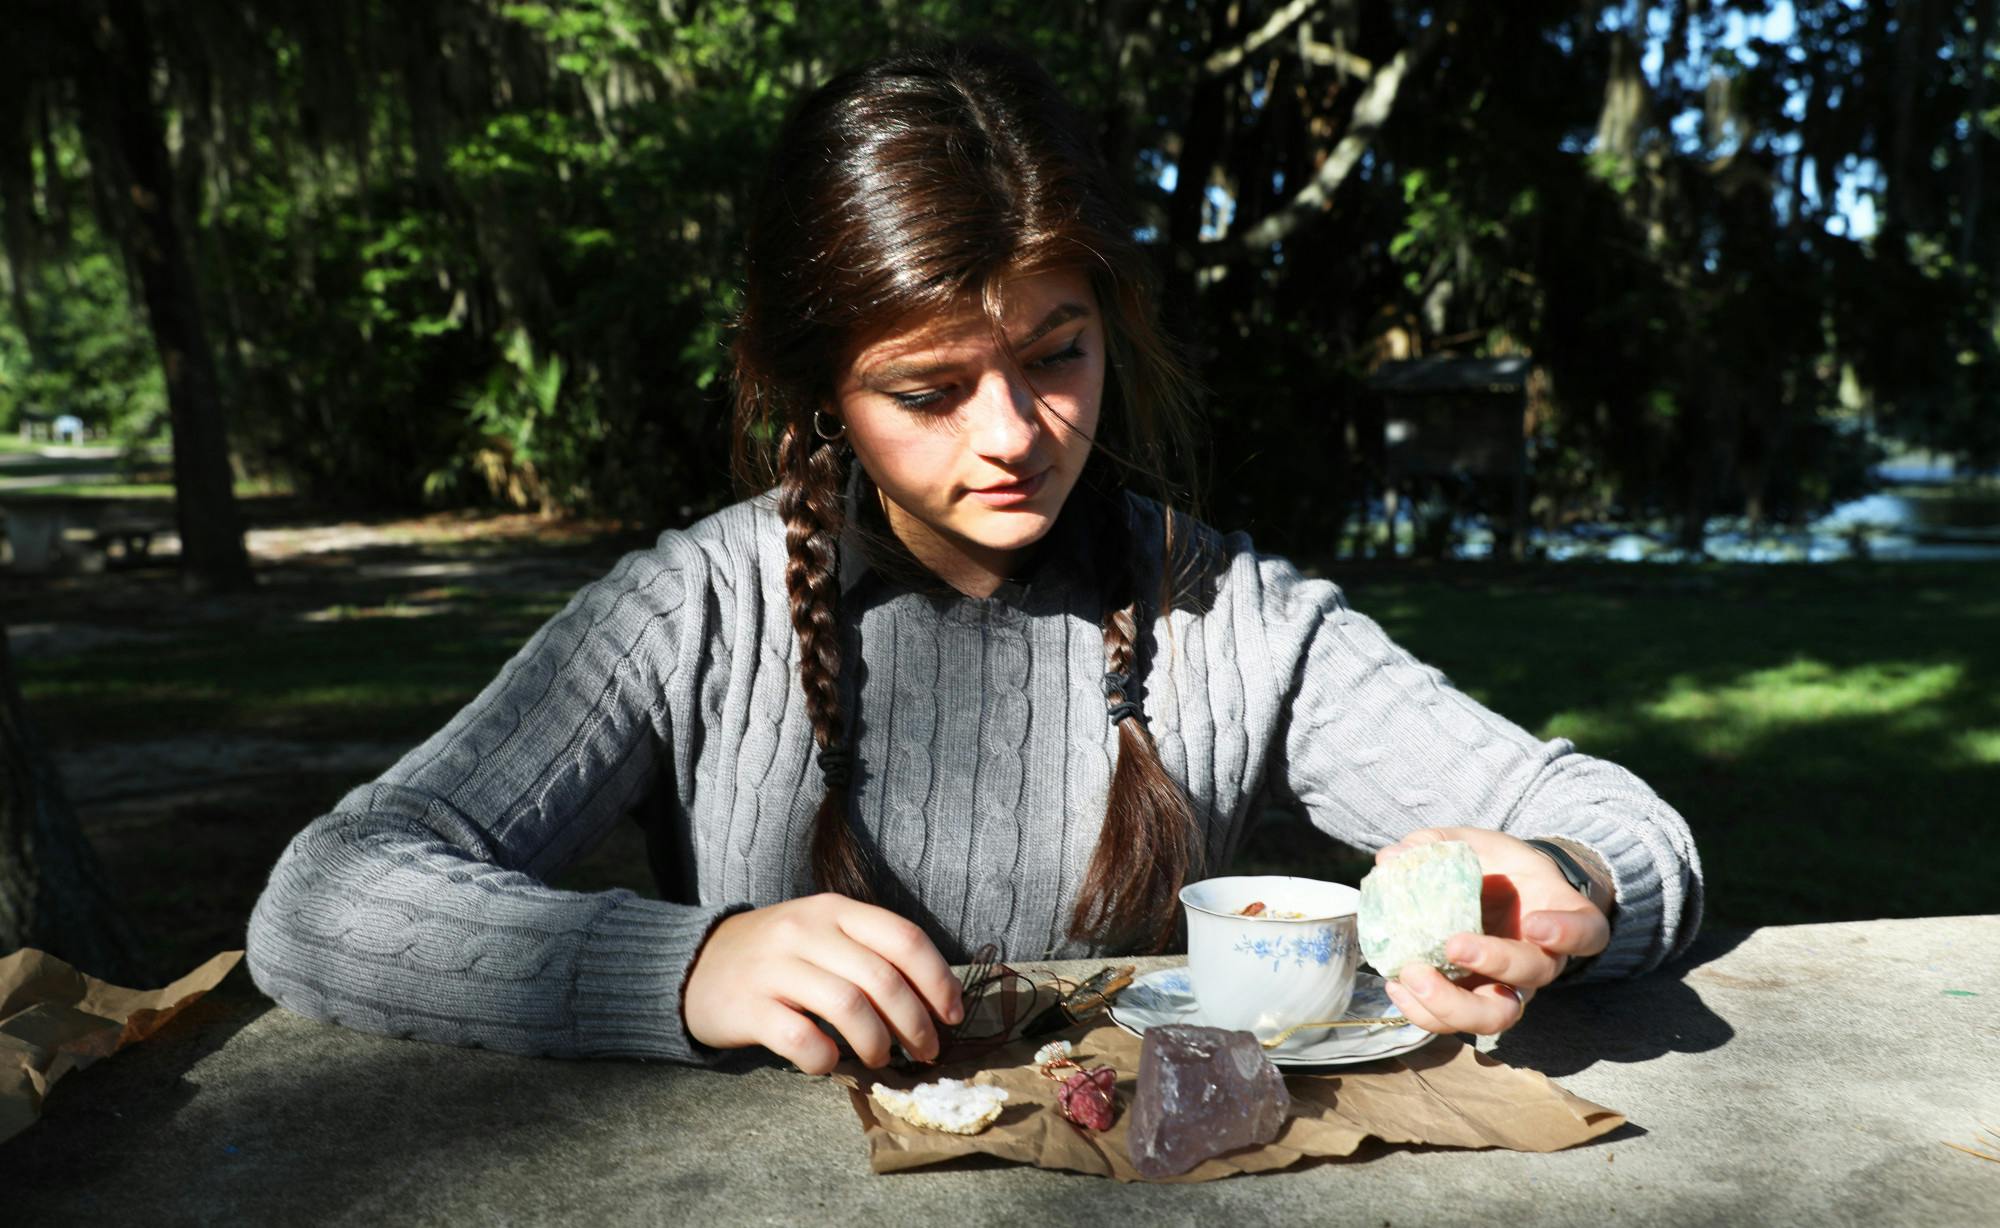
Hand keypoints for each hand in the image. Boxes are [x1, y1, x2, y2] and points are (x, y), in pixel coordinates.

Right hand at [682, 893, 964, 1073]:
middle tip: (926, 1052)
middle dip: (916, 1023)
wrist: (695, 966)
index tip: (952, 1016)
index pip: (903, 938)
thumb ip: (871, 953)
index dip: (937, 981)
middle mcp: (806, 932)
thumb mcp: (822, 934)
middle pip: (882, 979)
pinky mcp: (749, 1007)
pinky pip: (801, 1039)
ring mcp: (775, 968)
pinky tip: (828, 1064)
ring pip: (848, 1007)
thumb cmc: (778, 956)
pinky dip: (825, 1059)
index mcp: (834, 910)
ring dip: (877, 1043)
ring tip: (881, 1060)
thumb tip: (935, 1002)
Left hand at [1374, 827, 1610, 1035]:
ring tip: (1411, 974)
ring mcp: (1508, 986)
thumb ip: (1439, 845)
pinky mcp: (1474, 1000)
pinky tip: (1396, 984)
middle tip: (1452, 945)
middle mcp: (1541, 958)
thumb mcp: (1475, 845)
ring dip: (1451, 1003)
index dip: (1568, 933)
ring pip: (1495, 1016)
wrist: (1492, 897)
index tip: (1534, 923)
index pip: (1587, 931)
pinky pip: (1455, 1021)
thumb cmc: (1492, 868)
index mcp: (1557, 914)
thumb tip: (1390, 858)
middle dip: (1495, 964)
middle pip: (1533, 978)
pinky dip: (1422, 1011)